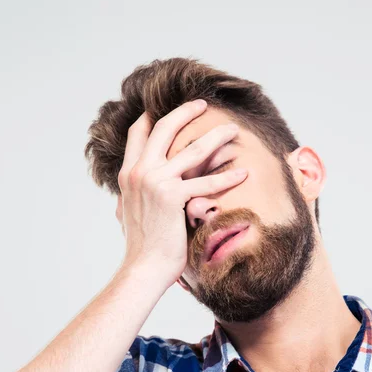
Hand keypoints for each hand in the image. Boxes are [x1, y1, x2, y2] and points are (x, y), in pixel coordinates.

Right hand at [116, 100, 246, 288]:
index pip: (138, 133)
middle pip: (164, 128)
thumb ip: (131, 195)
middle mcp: (139, 172)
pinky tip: (243, 174)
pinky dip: (227, 177)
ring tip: (233, 130)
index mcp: (128, 174)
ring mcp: (155, 182)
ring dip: (216, 137)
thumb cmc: (141, 245)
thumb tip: (131, 191)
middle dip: (185, 112)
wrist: (142, 267)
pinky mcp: (173, 197)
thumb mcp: (128, 212)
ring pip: (192, 150)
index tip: (170, 107)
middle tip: (202, 104)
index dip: (153, 116)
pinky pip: (207, 183)